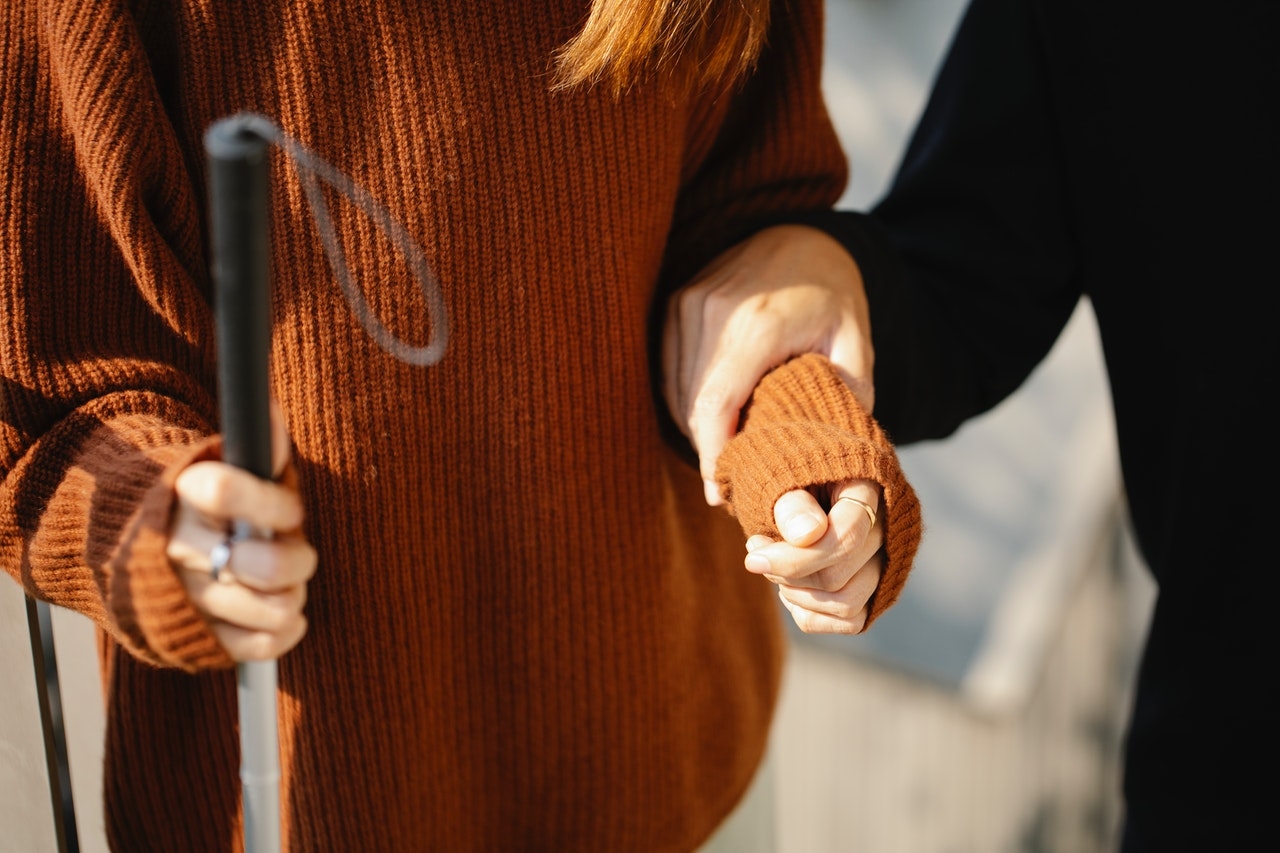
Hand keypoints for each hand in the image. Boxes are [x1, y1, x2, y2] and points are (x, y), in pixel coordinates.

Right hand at [166, 400, 316, 660]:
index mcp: (185, 494)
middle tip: (299, 554)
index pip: (224, 490)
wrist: (148, 546)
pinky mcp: (196, 637)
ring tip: (287, 584)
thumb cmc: (212, 503)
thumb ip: (259, 445)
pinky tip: (285, 615)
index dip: (272, 503)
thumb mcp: (230, 463)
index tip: (289, 510)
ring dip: (293, 596)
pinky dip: (284, 632)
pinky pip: (257, 645)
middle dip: (297, 560)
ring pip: (269, 607)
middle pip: (263, 565)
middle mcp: (179, 548)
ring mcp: (186, 596)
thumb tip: (271, 414)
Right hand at [662, 224, 872, 504]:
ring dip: (695, 428)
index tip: (718, 494)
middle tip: (730, 483)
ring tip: (724, 456)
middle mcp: (711, 311)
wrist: (801, 236)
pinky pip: (670, 369)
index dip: (712, 456)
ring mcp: (687, 304)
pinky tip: (713, 420)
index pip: (714, 405)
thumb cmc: (832, 293)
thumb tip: (829, 444)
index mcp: (756, 323)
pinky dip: (687, 401)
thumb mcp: (855, 340)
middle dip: (707, 449)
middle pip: (691, 404)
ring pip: (675, 390)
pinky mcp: (675, 304)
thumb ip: (848, 392)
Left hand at [744, 479, 882, 633]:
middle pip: (839, 576)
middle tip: (756, 553)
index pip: (846, 536)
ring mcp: (884, 562)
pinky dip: (810, 614)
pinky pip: (850, 622)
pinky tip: (789, 588)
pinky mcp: (873, 591)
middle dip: (786, 573)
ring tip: (773, 569)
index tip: (752, 554)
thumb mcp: (782, 476)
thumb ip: (792, 503)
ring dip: (797, 595)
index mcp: (869, 489)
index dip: (795, 557)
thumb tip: (808, 535)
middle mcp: (886, 529)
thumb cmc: (787, 475)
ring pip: (847, 605)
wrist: (793, 484)